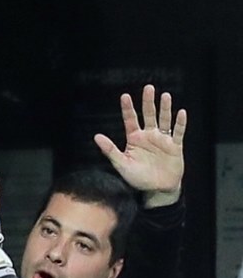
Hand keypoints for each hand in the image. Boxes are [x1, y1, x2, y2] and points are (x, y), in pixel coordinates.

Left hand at [93, 84, 185, 207]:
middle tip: (148, 88)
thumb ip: (110, 150)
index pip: (130, 120)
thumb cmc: (137, 178)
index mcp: (135, 139)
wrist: (157, 189)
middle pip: (149, 115)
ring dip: (165, 108)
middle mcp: (149, 136)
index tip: (124, 96)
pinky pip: (178, 132)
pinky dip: (179, 123)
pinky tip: (180, 113)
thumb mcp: (121, 164)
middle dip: (148, 102)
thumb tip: (96, 136)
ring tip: (165, 96)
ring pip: (164, 120)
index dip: (128, 109)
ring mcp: (163, 140)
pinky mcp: (175, 146)